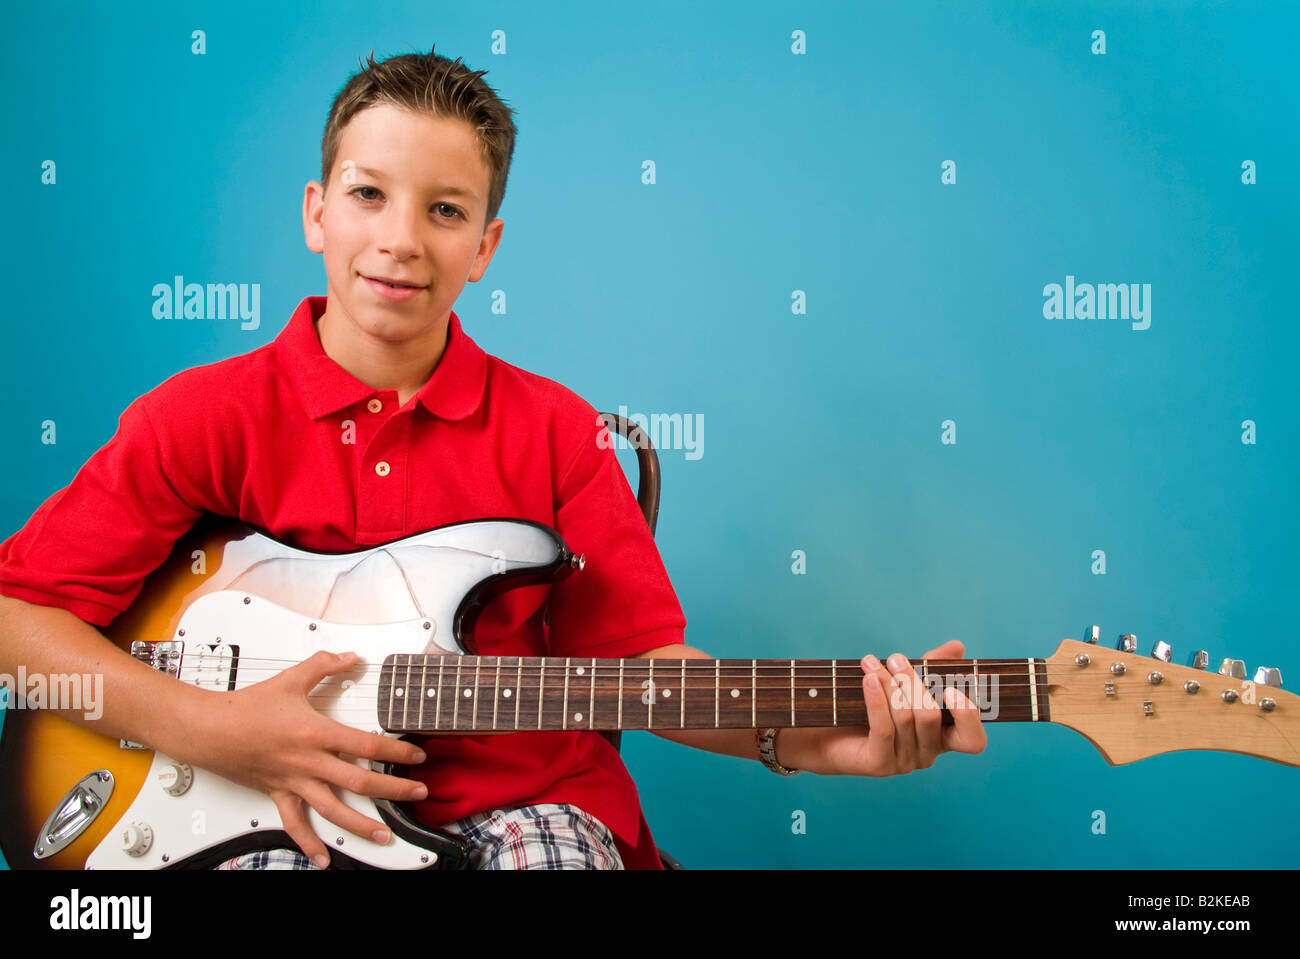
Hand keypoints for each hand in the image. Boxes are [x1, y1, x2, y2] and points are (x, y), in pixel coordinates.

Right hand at [174, 650, 428, 867]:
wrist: (208, 729)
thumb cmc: (246, 707)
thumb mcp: (291, 679)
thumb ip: (323, 666)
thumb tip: (349, 657)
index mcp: (315, 733)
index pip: (366, 745)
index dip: (395, 752)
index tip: (416, 756)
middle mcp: (308, 762)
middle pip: (359, 782)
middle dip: (393, 790)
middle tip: (417, 794)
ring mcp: (294, 781)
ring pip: (333, 809)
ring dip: (361, 824)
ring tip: (384, 835)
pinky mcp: (278, 793)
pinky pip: (295, 823)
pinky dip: (309, 843)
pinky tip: (323, 858)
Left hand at [812, 640, 986, 775]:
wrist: (828, 734)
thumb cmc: (871, 707)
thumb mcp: (904, 683)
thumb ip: (933, 667)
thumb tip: (957, 646)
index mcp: (942, 737)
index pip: (973, 740)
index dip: (968, 717)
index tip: (951, 688)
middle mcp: (927, 754)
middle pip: (931, 717)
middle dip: (913, 682)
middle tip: (896, 658)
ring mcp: (904, 762)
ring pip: (906, 719)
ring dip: (889, 684)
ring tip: (871, 662)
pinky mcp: (879, 764)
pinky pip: (883, 728)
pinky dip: (877, 699)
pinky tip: (868, 679)